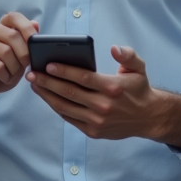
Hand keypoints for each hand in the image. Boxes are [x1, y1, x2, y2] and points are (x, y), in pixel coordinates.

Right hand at [0, 12, 37, 125]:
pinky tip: (3, 78)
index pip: (13, 16)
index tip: (34, 40)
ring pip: (6, 52)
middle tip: (24, 65)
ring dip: (15, 68)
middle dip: (24, 54)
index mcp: (1, 26)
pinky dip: (6, 76)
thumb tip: (35, 24)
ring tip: (12, 73)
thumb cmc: (4, 69)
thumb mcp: (19, 55)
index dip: (26, 27)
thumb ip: (27, 40)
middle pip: (13, 36)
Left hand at [26, 45, 180, 148]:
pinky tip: (48, 98)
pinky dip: (57, 108)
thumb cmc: (139, 89)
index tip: (47, 65)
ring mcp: (97, 120)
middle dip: (47, 83)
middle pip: (69, 93)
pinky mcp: (93, 131)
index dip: (63, 71)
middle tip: (32, 74)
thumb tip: (114, 49)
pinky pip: (70, 118)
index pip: (83, 78)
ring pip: (65, 107)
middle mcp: (103, 106)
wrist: (148, 117)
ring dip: (47, 96)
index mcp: (112, 88)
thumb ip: (127, 55)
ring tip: (35, 86)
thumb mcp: (139, 68)